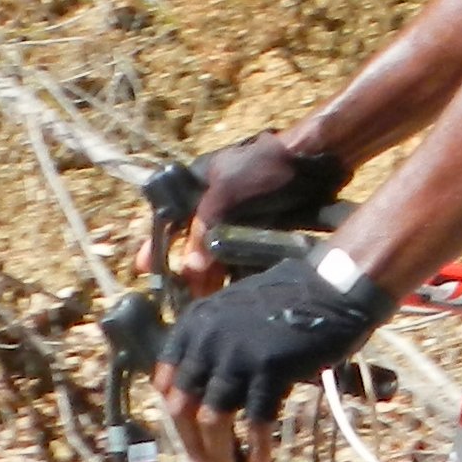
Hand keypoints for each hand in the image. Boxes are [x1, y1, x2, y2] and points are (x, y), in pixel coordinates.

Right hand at [146, 132, 350, 289]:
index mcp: (199, 184)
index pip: (171, 219)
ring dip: (212, 276)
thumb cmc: (265, 166)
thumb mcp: (226, 192)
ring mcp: (242, 217)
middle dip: (189, 269)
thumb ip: (204, 227)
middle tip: (184, 296)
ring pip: (219, 253)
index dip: (157, 245)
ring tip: (205, 300)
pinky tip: (234, 291)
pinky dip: (237, 272)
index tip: (145, 269)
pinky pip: (244, 256)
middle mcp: (217, 203)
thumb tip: (190, 266)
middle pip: (195, 242)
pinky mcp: (264, 230)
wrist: (317, 160)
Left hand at [159, 251, 398, 430]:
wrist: (333, 288)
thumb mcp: (235, 314)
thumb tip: (203, 393)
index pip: (168, 382)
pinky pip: (256, 419)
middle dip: (193, 446)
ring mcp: (237, 353)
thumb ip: (213, 345)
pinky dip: (257, 448)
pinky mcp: (268, 367)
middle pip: (184, 406)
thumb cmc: (290, 301)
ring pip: (213, 419)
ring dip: (218, 455)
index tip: (189, 441)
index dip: (176, 418)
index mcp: (194, 323)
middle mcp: (207, 338)